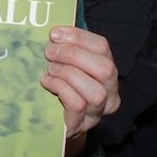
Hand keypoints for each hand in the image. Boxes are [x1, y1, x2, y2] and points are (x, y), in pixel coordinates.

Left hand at [41, 27, 119, 144]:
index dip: (78, 37)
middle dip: (73, 55)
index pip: (102, 47)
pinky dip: (60, 89)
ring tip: (50, 69)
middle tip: (49, 52)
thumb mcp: (67, 64)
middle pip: (105, 69)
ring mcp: (97, 112)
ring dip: (68, 74)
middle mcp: (110, 93)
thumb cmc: (61, 86)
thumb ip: (66, 48)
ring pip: (95, 91)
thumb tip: (53, 30)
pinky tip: (46, 82)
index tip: (54, 34)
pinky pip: (78, 105)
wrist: (54, 122)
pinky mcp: (81, 125)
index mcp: (107, 71)